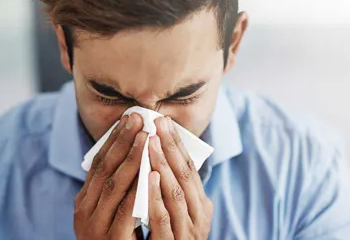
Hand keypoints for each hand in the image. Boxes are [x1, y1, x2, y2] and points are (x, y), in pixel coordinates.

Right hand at [74, 113, 147, 239]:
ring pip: (114, 185)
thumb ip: (119, 189)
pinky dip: (138, 190)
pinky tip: (151, 173)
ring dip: (131, 159)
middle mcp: (85, 211)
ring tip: (146, 137)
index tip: (130, 118)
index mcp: (85, 201)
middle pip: (105, 168)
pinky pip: (125, 210)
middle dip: (122, 142)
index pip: (99, 162)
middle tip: (138, 118)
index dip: (114, 139)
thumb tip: (138, 155)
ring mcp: (95, 226)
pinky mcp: (110, 239)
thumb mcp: (112, 212)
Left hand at [147, 117, 213, 238]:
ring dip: (162, 166)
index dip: (177, 145)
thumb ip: (172, 190)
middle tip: (157, 123)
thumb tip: (159, 157)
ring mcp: (187, 232)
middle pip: (185, 176)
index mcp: (200, 206)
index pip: (190, 169)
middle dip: (171, 148)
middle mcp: (198, 217)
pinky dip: (156, 196)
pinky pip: (164, 218)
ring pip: (176, 194)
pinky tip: (148, 178)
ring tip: (150, 143)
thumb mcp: (176, 213)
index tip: (163, 121)